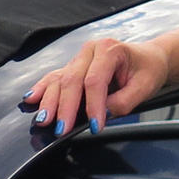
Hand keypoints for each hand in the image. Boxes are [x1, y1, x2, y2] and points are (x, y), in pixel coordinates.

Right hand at [20, 34, 170, 136]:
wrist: (148, 58)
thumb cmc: (148, 69)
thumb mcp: (146, 86)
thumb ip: (126, 100)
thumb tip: (105, 112)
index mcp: (109, 50)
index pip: (95, 80)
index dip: (93, 105)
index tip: (96, 126)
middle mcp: (90, 51)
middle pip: (72, 80)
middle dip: (66, 107)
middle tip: (62, 129)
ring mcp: (79, 58)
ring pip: (59, 80)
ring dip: (49, 102)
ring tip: (43, 119)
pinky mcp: (73, 68)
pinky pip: (54, 78)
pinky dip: (42, 89)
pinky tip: (31, 99)